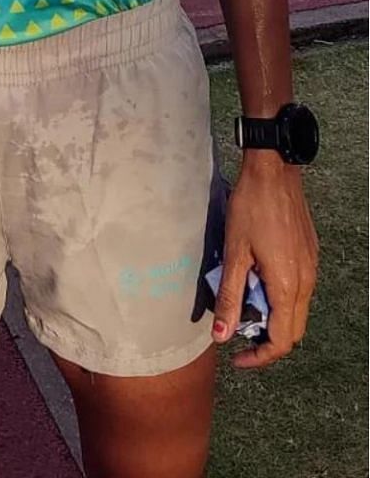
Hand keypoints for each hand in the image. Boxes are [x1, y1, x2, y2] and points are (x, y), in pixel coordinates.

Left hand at [217, 156, 318, 368]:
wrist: (273, 174)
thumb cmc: (250, 209)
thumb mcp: (234, 253)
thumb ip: (231, 297)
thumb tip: (223, 335)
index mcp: (288, 286)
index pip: (281, 340)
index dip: (260, 356)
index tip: (237, 359)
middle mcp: (307, 283)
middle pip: (292, 330)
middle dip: (265, 340)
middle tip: (235, 335)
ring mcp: (311, 270)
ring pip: (296, 311)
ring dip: (270, 318)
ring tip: (241, 307)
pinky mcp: (309, 258)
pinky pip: (297, 292)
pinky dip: (277, 299)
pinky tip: (254, 284)